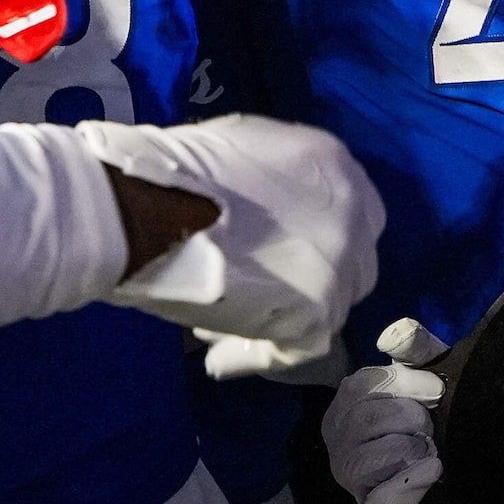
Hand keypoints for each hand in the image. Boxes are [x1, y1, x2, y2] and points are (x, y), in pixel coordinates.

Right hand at [74, 112, 383, 374]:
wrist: (149, 206)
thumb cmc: (176, 168)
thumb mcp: (244, 144)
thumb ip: (278, 176)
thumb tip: (271, 208)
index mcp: (334, 164)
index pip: (354, 211)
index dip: (318, 234)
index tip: (282, 249)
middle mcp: (352, 215)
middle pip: (353, 261)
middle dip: (311, 276)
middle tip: (262, 287)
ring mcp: (338, 268)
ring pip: (328, 307)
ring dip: (281, 318)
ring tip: (220, 324)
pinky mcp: (316, 315)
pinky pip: (295, 349)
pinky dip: (254, 356)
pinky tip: (217, 359)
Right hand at [322, 315, 447, 503]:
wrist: (457, 477)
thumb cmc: (435, 420)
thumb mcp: (430, 378)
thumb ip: (417, 350)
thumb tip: (395, 337)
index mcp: (347, 404)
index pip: (364, 386)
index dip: (406, 384)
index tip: (438, 390)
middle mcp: (338, 440)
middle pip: (367, 420)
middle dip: (411, 420)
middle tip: (434, 428)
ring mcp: (350, 481)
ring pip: (368, 461)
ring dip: (411, 452)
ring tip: (432, 453)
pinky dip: (404, 491)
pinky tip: (431, 473)